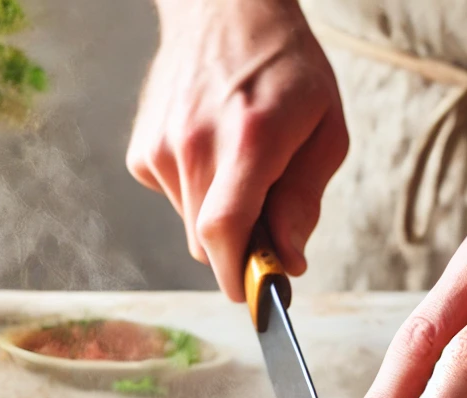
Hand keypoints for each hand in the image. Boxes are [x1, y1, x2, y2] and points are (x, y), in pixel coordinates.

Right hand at [127, 0, 347, 299]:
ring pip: (190, 224)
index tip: (257, 298)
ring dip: (219, 214)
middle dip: (239, 247)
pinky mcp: (142, 152)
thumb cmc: (285, 68)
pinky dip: (196, 192)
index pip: (225, 230)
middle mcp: (195, 144)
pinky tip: (211, 149)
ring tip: (239, 162)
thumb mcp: (324, 128)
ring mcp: (161, 147)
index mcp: (248, 137)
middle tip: (268, 216)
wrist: (223, 10)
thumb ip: (305, 199)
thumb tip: (289, 262)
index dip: (238, 276)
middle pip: (209, 241)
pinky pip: (173, 200)